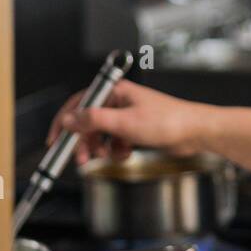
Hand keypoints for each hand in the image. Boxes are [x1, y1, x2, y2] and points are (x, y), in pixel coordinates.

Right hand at [47, 79, 206, 164]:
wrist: (195, 132)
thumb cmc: (169, 121)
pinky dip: (116, 150)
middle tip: (79, 158)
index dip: (65, 121)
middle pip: (89, 121)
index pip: (80, 103)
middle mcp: (120, 101)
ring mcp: (128, 115)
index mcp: (115, 92)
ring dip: (99, 148)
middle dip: (83, 141)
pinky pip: (115, 141)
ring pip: (102, 133)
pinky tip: (125, 154)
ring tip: (102, 158)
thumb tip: (69, 119)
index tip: (56, 139)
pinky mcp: (136, 129)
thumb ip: (93, 120)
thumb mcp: (125, 123)